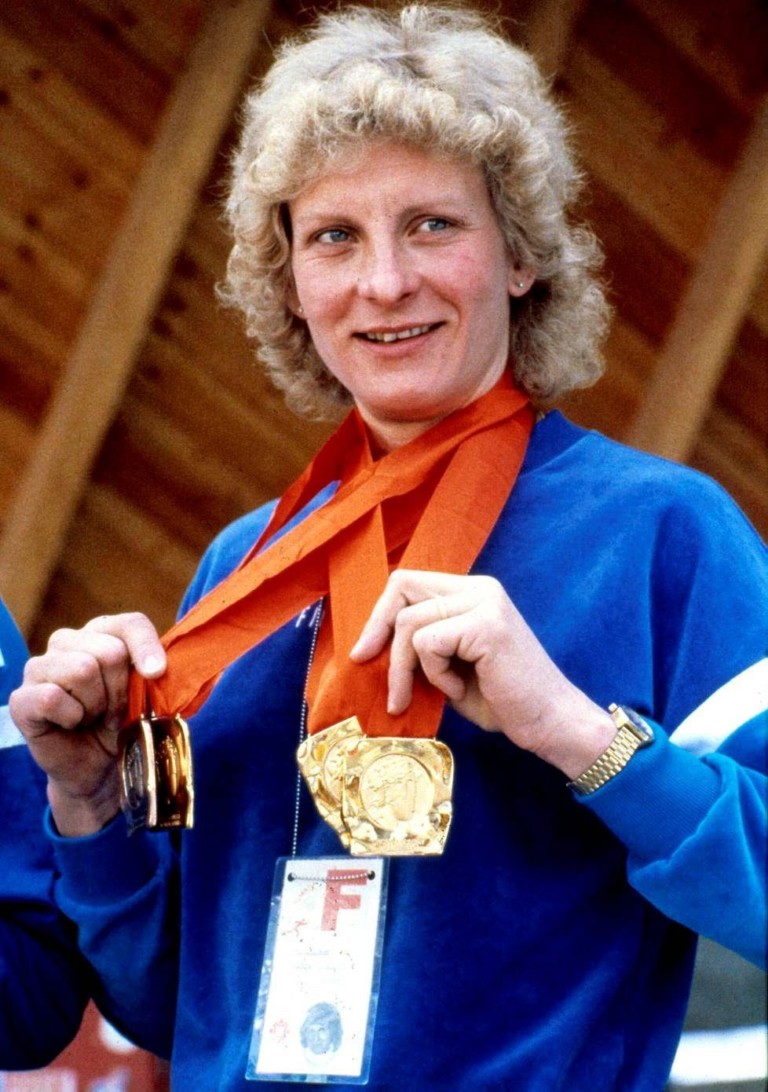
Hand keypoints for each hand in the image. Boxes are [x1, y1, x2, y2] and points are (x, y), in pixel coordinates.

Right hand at [9, 613, 165, 835]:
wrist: (104, 773)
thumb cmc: (129, 728)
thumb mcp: (155, 698)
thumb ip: (174, 675)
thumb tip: (214, 663)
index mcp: (104, 634)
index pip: (129, 623)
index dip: (146, 647)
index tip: (155, 673)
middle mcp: (69, 642)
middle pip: (107, 650)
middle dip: (120, 689)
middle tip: (115, 710)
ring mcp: (40, 668)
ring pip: (80, 669)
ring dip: (96, 706)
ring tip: (93, 718)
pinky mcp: (23, 700)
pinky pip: (50, 696)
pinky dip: (69, 717)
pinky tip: (71, 725)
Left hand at [349, 570, 614, 776]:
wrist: (549, 722)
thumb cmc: (500, 700)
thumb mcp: (449, 666)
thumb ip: (420, 645)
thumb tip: (368, 644)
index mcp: (471, 592)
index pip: (407, 582)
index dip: (379, 615)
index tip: (364, 651)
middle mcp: (479, 588)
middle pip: (402, 588)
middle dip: (379, 633)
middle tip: (372, 671)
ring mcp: (485, 602)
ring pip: (410, 623)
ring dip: (408, 668)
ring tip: (441, 692)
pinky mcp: (486, 624)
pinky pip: (428, 644)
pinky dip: (435, 675)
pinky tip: (460, 689)